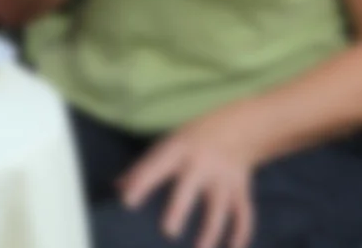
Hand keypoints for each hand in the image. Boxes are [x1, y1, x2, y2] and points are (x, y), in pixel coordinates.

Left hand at [120, 106, 262, 247]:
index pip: (156, 167)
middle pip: (190, 188)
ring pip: (219, 206)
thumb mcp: (166, 145)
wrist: (236, 129)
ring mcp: (223, 177)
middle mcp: (201, 164)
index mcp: (177, 151)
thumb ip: (143, 168)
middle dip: (179, 209)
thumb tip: (117, 188)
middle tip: (168, 232)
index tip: (128, 203)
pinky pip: (243, 213)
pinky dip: (240, 232)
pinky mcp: (241, 189)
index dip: (142, 183)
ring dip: (211, 230)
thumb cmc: (191, 141)